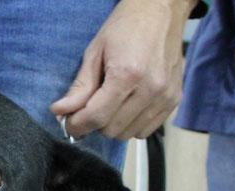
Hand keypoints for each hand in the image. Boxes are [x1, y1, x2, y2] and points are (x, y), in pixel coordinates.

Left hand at [50, 0, 195, 139]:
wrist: (161, 11)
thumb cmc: (125, 26)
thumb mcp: (95, 51)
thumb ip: (80, 86)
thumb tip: (60, 111)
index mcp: (127, 74)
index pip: (96, 117)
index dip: (76, 125)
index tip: (68, 123)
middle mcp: (150, 89)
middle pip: (111, 129)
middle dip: (94, 123)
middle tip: (89, 107)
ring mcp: (165, 96)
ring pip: (128, 134)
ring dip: (113, 125)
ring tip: (110, 104)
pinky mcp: (174, 99)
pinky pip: (146, 130)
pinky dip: (132, 125)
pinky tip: (127, 107)